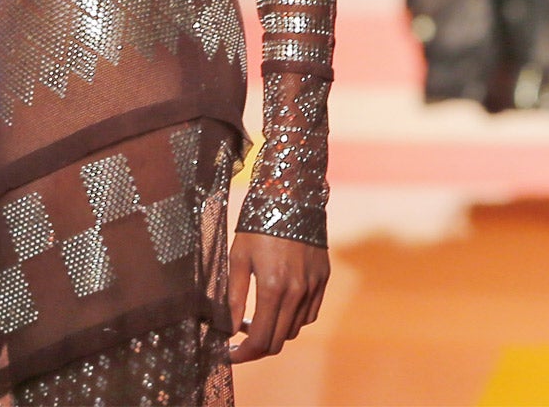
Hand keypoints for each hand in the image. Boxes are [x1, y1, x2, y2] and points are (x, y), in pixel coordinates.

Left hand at [227, 231, 329, 361]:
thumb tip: (226, 329)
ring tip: (253, 319)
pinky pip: (309, 314)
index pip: (261, 339)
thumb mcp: (238, 258)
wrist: (291, 195)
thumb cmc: (257, 224)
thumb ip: (232, 297)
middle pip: (279, 341)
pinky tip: (276, 306)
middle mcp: (297, 292)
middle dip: (256, 348)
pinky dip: (292, 320)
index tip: (229, 353)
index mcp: (273, 288)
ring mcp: (313, 287)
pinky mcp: (322, 280)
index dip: (243, 353)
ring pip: (294, 330)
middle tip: (238, 341)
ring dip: (274, 332)